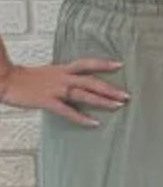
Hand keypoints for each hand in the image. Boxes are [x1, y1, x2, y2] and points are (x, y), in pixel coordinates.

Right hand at [0, 59, 128, 126]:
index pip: (87, 63)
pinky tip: (93, 123)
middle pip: (91, 81)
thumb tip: (77, 81)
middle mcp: (62, 77)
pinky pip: (67, 111)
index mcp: (62, 69)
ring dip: (102, 100)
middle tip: (127, 94)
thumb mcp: (48, 73)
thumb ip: (63, 76)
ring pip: (83, 94)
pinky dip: (81, 117)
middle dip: (110, 88)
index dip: (103, 63)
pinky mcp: (47, 101)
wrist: (6, 80)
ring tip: (117, 105)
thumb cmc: (26, 78)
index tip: (120, 64)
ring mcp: (55, 89)